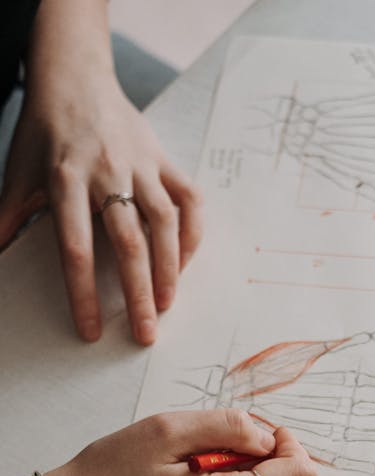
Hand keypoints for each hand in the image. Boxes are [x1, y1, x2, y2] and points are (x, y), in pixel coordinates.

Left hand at [0, 14, 201, 345]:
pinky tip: (184, 265)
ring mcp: (141, 165)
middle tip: (145, 334)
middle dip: (137, 293)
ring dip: (169, 270)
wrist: (74, 76)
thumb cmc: (44, 131)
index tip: (90, 330)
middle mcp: (107, 172)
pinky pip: (189, 200)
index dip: (83, 292)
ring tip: (167, 306)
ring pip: (164, 224)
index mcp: (65, 178)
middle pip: (128, 243)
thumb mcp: (19, 172)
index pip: (75, 247)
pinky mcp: (163, 160)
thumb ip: (10, 219)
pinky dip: (191, 234)